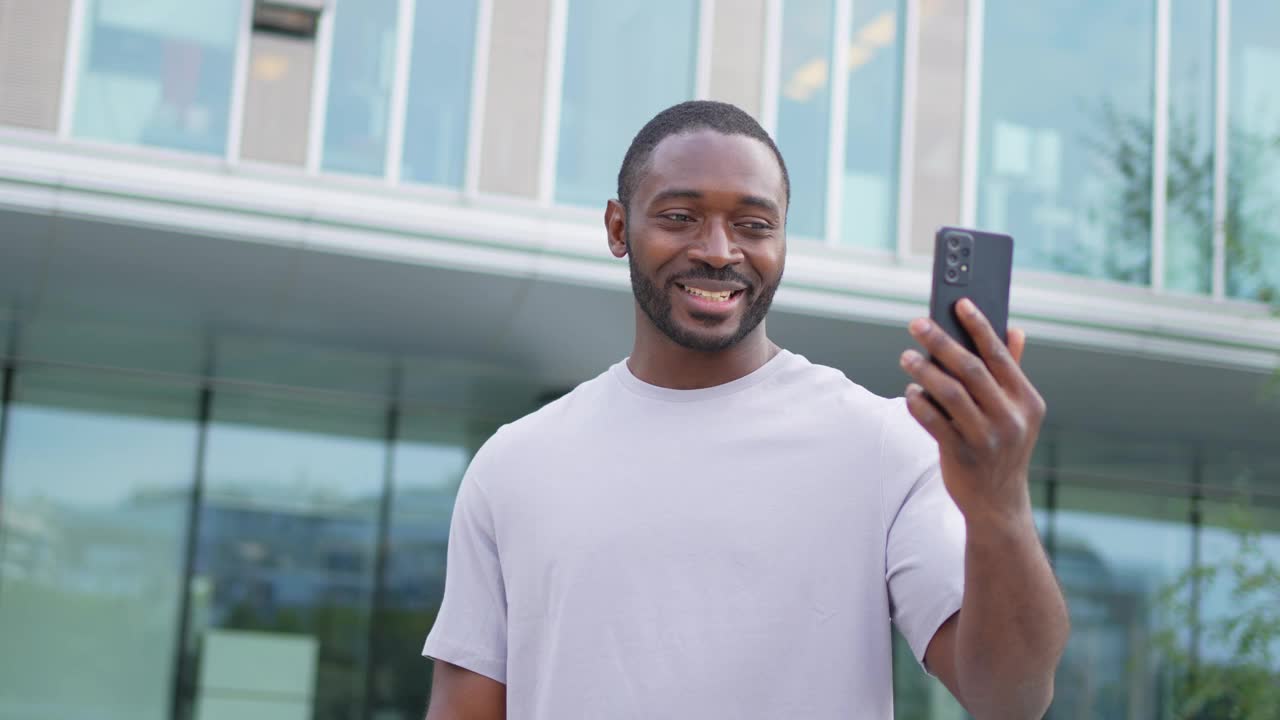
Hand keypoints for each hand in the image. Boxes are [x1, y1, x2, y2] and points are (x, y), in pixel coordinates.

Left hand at [898, 298, 1045, 522]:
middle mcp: (1011, 418)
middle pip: (971, 369)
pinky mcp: (962, 456)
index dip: (979, 326)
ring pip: (949, 393)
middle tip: (917, 324)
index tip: (960, 303)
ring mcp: (987, 438)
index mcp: (1027, 401)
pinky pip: (934, 422)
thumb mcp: (1017, 413)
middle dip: (941, 342)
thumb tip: (1016, 330)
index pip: (1000, 355)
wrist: (998, 504)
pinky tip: (909, 393)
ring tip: (906, 357)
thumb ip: (1012, 372)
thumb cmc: (1002, 448)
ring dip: (924, 371)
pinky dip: (919, 404)